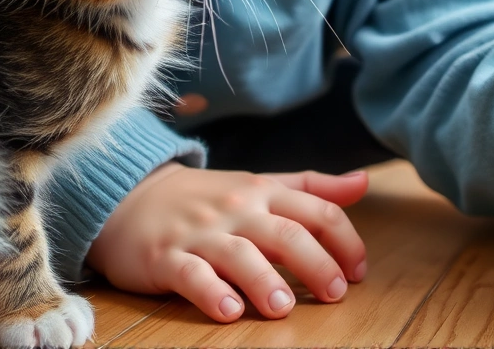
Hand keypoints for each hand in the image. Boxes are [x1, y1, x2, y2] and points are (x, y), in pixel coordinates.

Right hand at [86, 163, 367, 322]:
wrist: (131, 197)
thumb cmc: (207, 198)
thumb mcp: (261, 184)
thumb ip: (311, 187)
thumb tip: (362, 182)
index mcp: (264, 192)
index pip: (317, 211)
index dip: (345, 242)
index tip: (358, 273)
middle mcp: (237, 210)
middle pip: (286, 234)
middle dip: (316, 265)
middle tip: (334, 294)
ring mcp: (201, 234)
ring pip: (240, 256)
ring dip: (266, 283)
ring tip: (282, 309)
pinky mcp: (166, 258)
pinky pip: (191, 276)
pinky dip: (211, 293)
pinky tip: (228, 311)